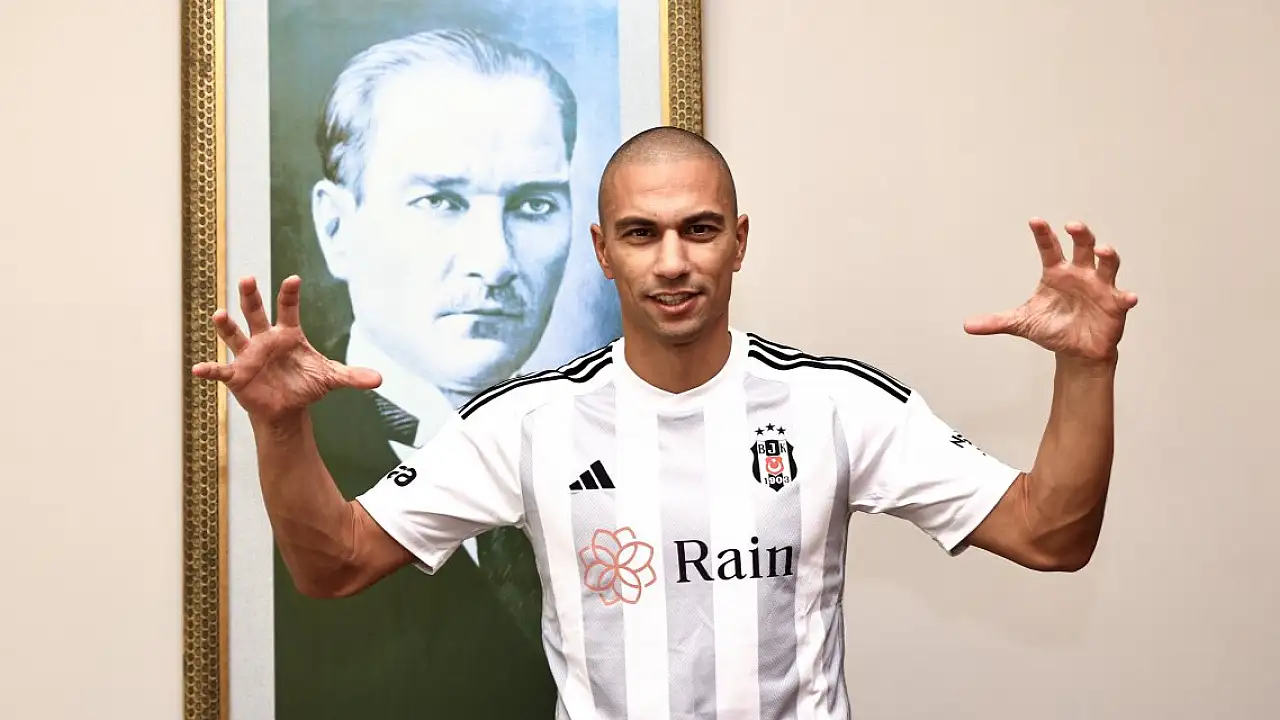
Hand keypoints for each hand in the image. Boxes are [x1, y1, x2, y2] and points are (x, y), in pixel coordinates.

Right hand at [191, 275, 380, 422]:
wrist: (287, 406)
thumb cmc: (306, 383)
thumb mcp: (331, 378)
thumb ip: (352, 376)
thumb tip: (379, 379)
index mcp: (288, 334)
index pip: (288, 308)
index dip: (290, 294)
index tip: (293, 279)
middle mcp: (265, 338)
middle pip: (256, 312)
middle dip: (252, 296)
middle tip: (248, 278)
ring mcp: (248, 355)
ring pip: (235, 335)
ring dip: (226, 325)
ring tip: (219, 314)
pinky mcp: (237, 375)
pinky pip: (221, 370)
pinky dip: (210, 370)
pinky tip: (199, 370)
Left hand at [963, 218, 1138, 363]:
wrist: (1075, 350)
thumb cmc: (1053, 328)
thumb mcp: (1022, 323)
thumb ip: (996, 321)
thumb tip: (967, 325)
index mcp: (1057, 273)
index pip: (1049, 248)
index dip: (1043, 234)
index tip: (1035, 221)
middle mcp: (1081, 274)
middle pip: (1084, 247)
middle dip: (1081, 234)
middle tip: (1073, 225)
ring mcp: (1100, 287)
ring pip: (1107, 265)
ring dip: (1107, 256)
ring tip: (1103, 251)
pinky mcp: (1115, 305)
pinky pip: (1123, 298)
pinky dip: (1127, 296)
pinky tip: (1128, 297)